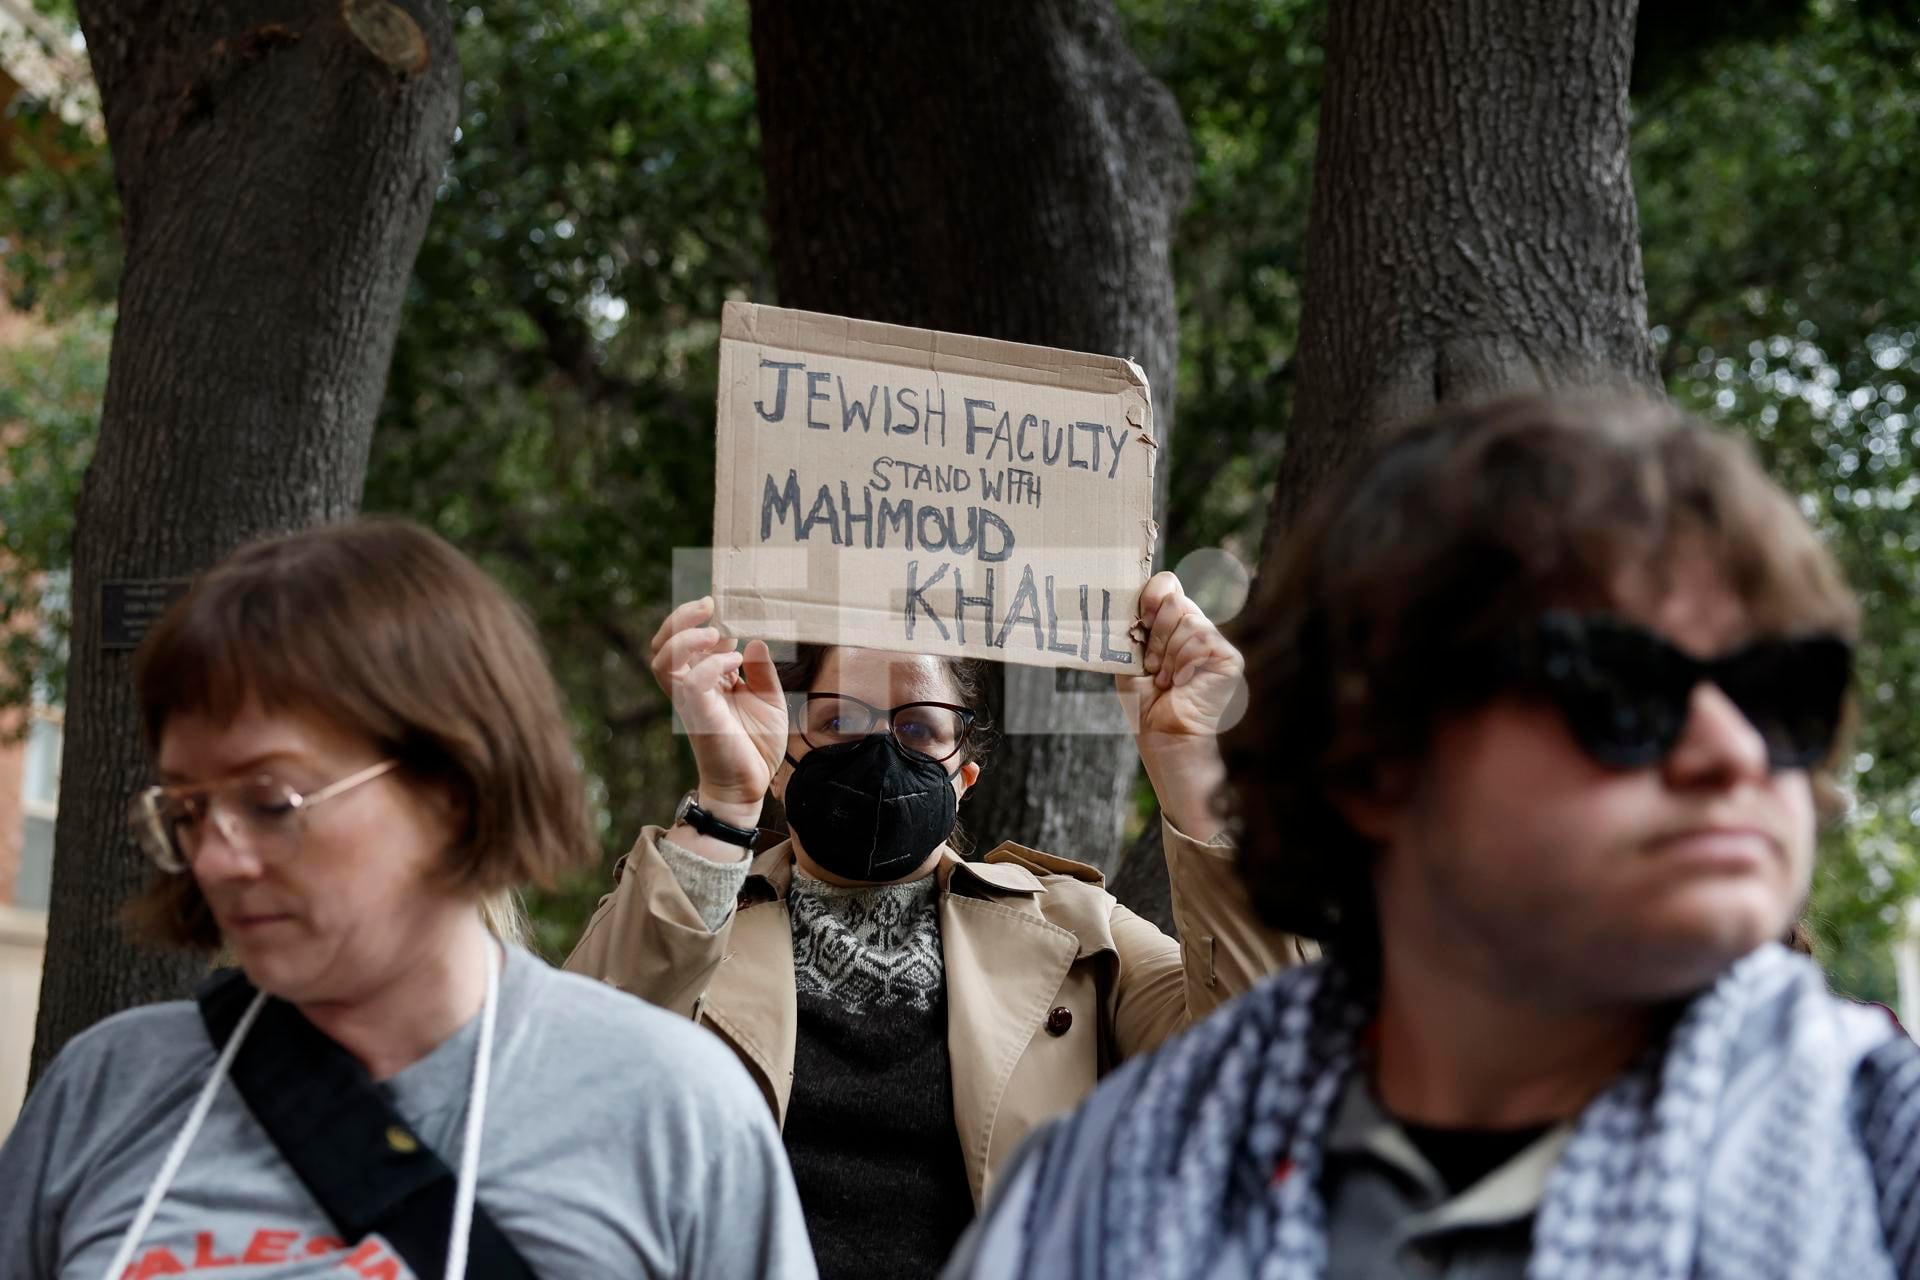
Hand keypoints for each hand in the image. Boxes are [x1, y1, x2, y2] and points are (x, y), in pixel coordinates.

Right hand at [649, 598, 786, 821]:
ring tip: (714, 631)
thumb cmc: (756, 746)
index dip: (697, 617)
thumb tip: (755, 640)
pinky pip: (691, 682)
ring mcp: (691, 702)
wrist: (750, 786)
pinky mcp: (699, 716)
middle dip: (679, 617)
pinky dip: (711, 664)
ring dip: (684, 638)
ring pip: (663, 660)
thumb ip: (762, 671)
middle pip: (662, 645)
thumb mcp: (769, 700)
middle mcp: (691, 688)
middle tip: (708, 603)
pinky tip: (735, 663)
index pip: (685, 641)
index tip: (722, 601)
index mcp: (704, 680)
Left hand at [1119, 572, 1246, 743]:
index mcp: (1172, 625)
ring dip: (1168, 654)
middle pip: (1175, 599)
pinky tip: (1181, 682)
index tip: (1141, 620)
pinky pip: (1202, 639)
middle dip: (1155, 635)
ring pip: (1188, 621)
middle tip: (1151, 665)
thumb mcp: (1131, 657)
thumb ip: (1135, 626)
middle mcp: (1196, 629)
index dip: (1152, 595)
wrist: (1162, 734)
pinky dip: (1184, 661)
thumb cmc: (1145, 701)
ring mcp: (1214, 643)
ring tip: (1165, 680)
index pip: (1167, 585)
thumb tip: (1137, 596)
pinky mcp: (1229, 658)